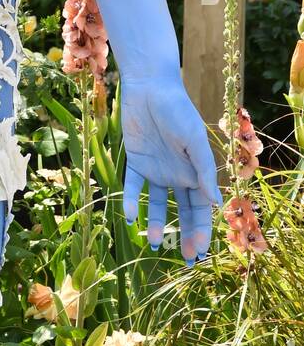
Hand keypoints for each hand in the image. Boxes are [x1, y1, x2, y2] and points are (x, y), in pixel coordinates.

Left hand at [120, 72, 221, 265]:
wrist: (149, 86)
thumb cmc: (178, 110)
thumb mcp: (194, 140)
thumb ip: (203, 171)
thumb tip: (215, 203)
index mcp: (196, 171)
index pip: (201, 207)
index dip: (202, 230)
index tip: (199, 252)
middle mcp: (178, 174)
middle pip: (183, 210)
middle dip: (185, 234)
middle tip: (185, 259)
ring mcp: (156, 169)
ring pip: (158, 203)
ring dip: (157, 223)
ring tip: (154, 242)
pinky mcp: (136, 160)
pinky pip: (133, 185)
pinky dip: (132, 201)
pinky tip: (129, 217)